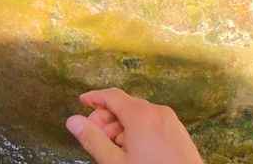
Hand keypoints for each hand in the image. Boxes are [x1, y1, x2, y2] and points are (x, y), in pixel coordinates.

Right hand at [65, 88, 203, 163]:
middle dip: (106, 118)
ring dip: (122, 127)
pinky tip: (133, 151)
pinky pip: (153, 124)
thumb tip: (73, 121)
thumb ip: (93, 140)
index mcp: (141, 115)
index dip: (94, 97)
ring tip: (114, 149)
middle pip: (125, 106)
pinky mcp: (179, 134)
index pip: (112, 95)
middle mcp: (158, 112)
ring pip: (140, 116)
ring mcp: (171, 123)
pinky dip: (139, 131)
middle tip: (94, 135)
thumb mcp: (116, 162)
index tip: (82, 102)